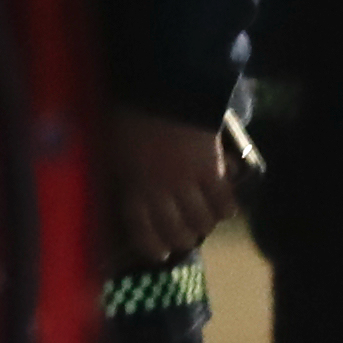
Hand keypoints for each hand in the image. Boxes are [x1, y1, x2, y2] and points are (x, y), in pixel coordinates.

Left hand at [103, 105, 238, 269]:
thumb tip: (124, 192)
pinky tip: (226, 205)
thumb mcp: (115, 148)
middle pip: (176, 232)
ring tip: (206, 219)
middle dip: (182, 239)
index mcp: (131, 187)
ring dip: (205, 224)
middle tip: (187, 236)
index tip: (160, 254)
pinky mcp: (212, 170)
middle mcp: (159, 192)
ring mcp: (187, 182)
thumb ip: (122, 174)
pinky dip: (227, 208)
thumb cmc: (132, 115)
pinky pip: (224, 202)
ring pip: (202, 221)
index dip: (152, 247)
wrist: (164, 88)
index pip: (142, 231)